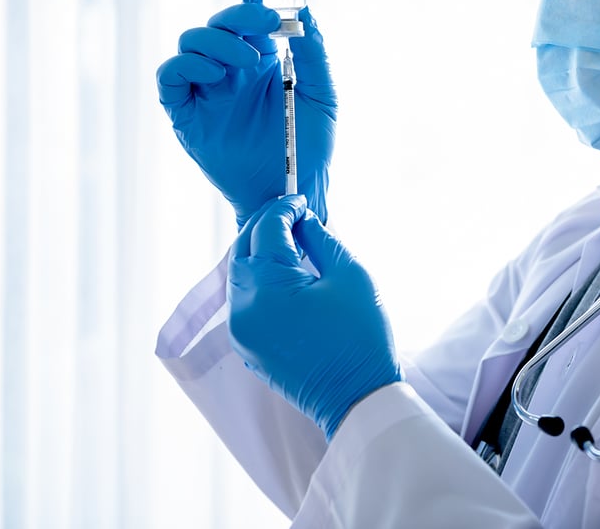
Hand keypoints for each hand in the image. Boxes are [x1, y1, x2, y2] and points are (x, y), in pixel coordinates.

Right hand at [156, 0, 336, 225]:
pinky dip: (186, 66)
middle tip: (269, 21)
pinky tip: (215, 74)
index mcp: (262, 60)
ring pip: (191, 43)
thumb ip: (315, 55)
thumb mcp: (323, 96)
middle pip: (218, 23)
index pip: (250, 16)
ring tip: (246, 61)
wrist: (291, 188)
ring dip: (217, 41)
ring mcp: (206, 90)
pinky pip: (169, 78)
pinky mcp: (185, 114)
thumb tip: (305, 13)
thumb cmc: (309, 145)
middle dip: (239, 13)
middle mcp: (230, 69)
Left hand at [227, 195, 401, 438]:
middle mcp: (244, 308)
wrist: (358, 398)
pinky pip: (244, 301)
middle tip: (293, 215)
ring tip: (290, 242)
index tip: (302, 201)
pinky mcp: (247, 346)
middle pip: (242, 249)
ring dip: (258, 252)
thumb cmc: (361, 335)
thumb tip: (303, 222)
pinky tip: (283, 274)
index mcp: (268, 286)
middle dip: (265, 226)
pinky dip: (258, 280)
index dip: (284, 208)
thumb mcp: (349, 274)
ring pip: (238, 275)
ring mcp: (241, 330)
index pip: (266, 229)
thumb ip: (320, 239)